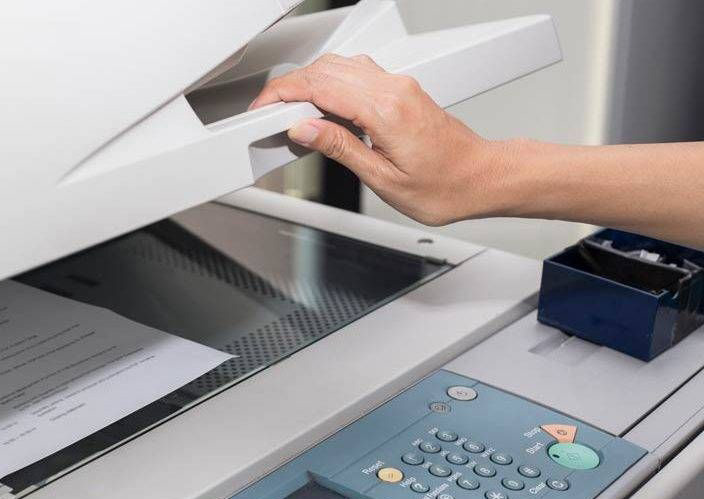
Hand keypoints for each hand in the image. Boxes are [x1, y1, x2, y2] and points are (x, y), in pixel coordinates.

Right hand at [250, 54, 505, 225]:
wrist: (482, 178)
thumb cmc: (444, 186)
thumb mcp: (382, 178)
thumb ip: (339, 148)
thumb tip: (305, 129)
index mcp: (386, 111)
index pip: (320, 88)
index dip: (283, 95)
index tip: (262, 108)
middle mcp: (393, 89)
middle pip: (326, 70)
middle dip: (290, 86)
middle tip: (268, 112)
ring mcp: (399, 86)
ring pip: (341, 66)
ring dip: (310, 82)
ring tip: (291, 112)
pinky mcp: (401, 89)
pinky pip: (357, 73)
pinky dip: (331, 83)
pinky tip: (323, 106)